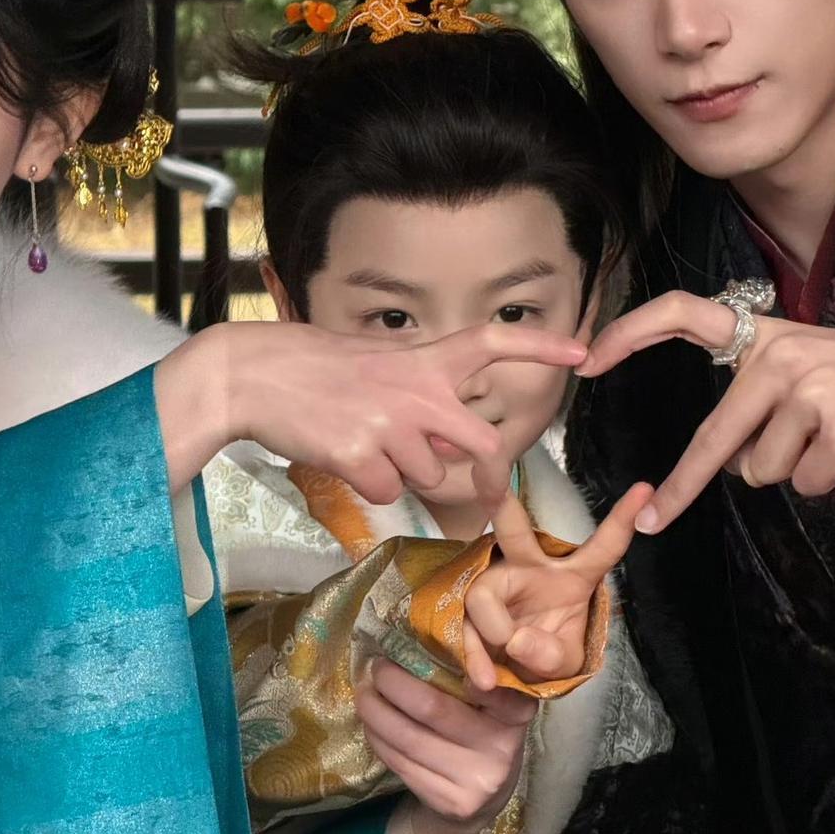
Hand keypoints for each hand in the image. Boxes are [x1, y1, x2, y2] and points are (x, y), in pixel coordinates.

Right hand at [156, 319, 585, 501]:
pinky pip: (385, 492)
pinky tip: (339, 455)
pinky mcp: (362, 458)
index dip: (540, 345)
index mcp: (422, 359)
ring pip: (428, 476)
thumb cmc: (310, 366)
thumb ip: (417, 392)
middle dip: (488, 475)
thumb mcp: (375, 363)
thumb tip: (445, 437)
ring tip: (362, 441)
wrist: (252, 375)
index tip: (582, 350)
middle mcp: (417, 390)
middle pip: (483, 445)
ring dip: (403, 473)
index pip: (493, 342)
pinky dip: (366, 485)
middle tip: (488, 492)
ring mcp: (391, 425)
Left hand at [354, 657, 534, 833]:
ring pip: (409, 739)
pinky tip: (371, 724)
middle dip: (394, 684)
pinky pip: (401, 764)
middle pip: (433, 708)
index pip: (488, 684)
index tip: (415, 646)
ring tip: (364, 693)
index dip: (457, 665)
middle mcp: (500, 748)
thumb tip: (419, 633)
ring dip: (376, 712)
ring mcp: (475, 781)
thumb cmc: (481, 733)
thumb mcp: (492, 703)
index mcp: (515, 713)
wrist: (482, 802)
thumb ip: (473, 673)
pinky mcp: (449, 803)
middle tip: (376, 667)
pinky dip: (378, 739)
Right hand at [462, 484, 649, 689]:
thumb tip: (515, 639)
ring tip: (500, 672)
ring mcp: (494, 584)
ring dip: (493, 632)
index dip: (622, 520)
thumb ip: (551, 654)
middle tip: (489, 484)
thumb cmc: (546, 654)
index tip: (644, 490)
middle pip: (514, 531)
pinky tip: (485, 678)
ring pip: (483, 594)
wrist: (514, 677)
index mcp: (571, 576)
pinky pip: (464, 624)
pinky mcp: (466, 607)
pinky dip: (474, 656)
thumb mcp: (565, 663)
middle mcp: (530, 568)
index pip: (602, 547)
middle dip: (501, 503)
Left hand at [578, 291, 834, 531]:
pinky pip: (806, 484)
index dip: (633, 331)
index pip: (686, 313)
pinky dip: (831, 481)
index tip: (589, 357)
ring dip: (795, 469)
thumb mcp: (818, 372)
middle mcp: (783, 358)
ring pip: (762, 471)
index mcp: (772, 335)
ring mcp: (812, 395)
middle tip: (650, 518)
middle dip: (680, 487)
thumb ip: (761, 402)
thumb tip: (722, 461)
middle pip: (713, 438)